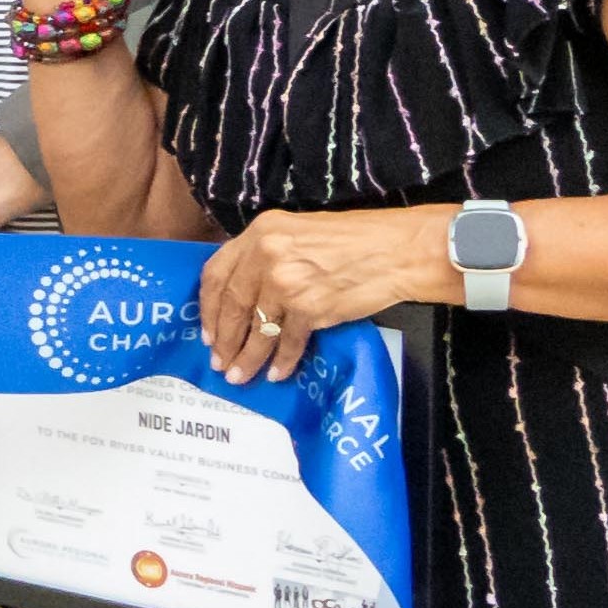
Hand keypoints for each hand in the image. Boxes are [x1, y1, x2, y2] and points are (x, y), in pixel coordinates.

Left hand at [194, 207, 456, 383]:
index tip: (207, 331)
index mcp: (260, 232)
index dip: (208, 307)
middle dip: (224, 339)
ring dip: (247, 357)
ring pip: (257, 329)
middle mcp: (267, 255)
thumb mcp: (299, 232)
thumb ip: (267, 255)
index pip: (216, 273)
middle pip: (233, 305)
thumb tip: (244, 292)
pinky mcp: (310, 308)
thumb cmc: (357, 239)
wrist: (400, 250)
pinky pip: (288, 342)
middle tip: (219, 361)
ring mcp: (286, 283)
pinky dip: (282, 361)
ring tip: (239, 376)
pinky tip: (277, 373)